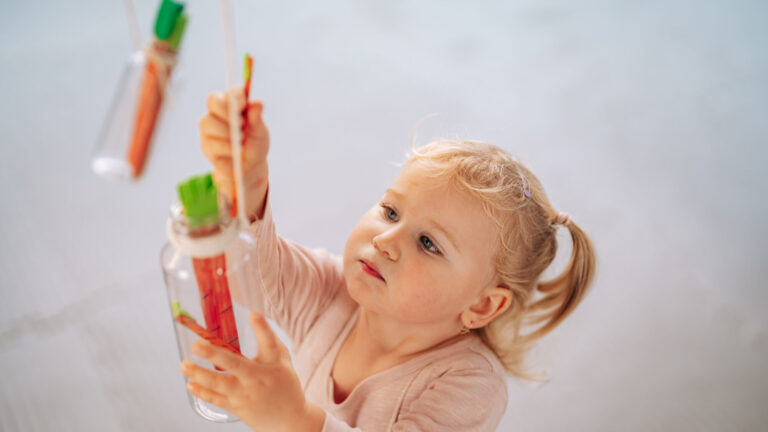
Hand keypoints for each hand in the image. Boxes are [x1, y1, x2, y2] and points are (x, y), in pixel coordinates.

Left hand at [180, 312, 324, 431]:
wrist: (290, 420)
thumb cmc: (286, 387)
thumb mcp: (284, 363)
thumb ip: (272, 344)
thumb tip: (257, 320)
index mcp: (273, 364)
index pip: (269, 342)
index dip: (262, 327)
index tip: (253, 314)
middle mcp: (258, 378)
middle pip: (234, 364)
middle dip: (213, 354)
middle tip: (196, 345)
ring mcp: (246, 394)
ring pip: (218, 383)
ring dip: (198, 373)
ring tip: (183, 365)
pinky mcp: (238, 408)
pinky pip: (215, 399)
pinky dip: (201, 391)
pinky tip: (189, 383)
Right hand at [199, 88, 269, 219]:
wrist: (249, 167)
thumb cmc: (255, 145)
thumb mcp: (260, 132)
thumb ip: (257, 118)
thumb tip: (258, 103)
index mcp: (233, 104)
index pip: (229, 92)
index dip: (234, 96)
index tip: (243, 105)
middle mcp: (218, 113)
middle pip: (212, 101)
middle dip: (226, 112)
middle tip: (241, 125)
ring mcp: (209, 128)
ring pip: (209, 123)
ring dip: (227, 134)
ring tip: (240, 142)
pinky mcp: (205, 145)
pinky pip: (211, 144)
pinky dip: (226, 149)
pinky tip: (235, 153)